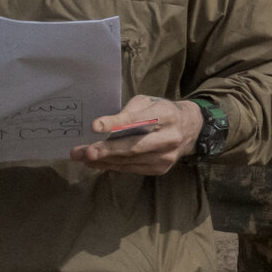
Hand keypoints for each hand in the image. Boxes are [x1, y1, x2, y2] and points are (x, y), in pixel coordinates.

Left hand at [70, 96, 203, 175]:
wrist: (190, 129)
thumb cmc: (162, 112)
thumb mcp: (148, 103)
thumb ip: (129, 111)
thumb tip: (103, 127)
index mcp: (167, 115)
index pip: (138, 120)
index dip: (116, 123)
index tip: (94, 126)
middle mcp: (169, 138)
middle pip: (134, 146)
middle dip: (106, 150)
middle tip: (84, 151)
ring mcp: (166, 156)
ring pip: (129, 160)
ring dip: (103, 160)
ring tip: (81, 157)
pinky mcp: (161, 168)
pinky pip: (131, 168)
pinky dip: (111, 166)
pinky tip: (96, 162)